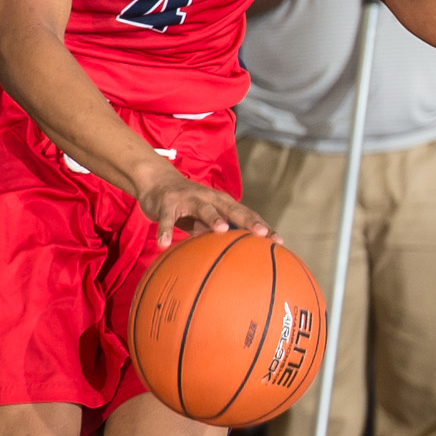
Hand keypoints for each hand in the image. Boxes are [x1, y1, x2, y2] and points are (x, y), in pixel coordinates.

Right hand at [135, 164, 270, 248]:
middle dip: (248, 220)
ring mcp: (189, 198)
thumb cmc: (187, 205)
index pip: (247, 215)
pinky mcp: (167, 203)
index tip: (279, 241)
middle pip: (232, 209)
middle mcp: (209, 197)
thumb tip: (237, 254)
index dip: (263, 226)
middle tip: (262, 234)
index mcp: (222, 202)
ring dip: (212, 218)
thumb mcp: (206, 218)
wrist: (157, 181)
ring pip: (203, 208)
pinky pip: (167, 219)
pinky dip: (166, 230)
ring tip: (222, 230)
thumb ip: (219, 232)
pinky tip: (164, 244)